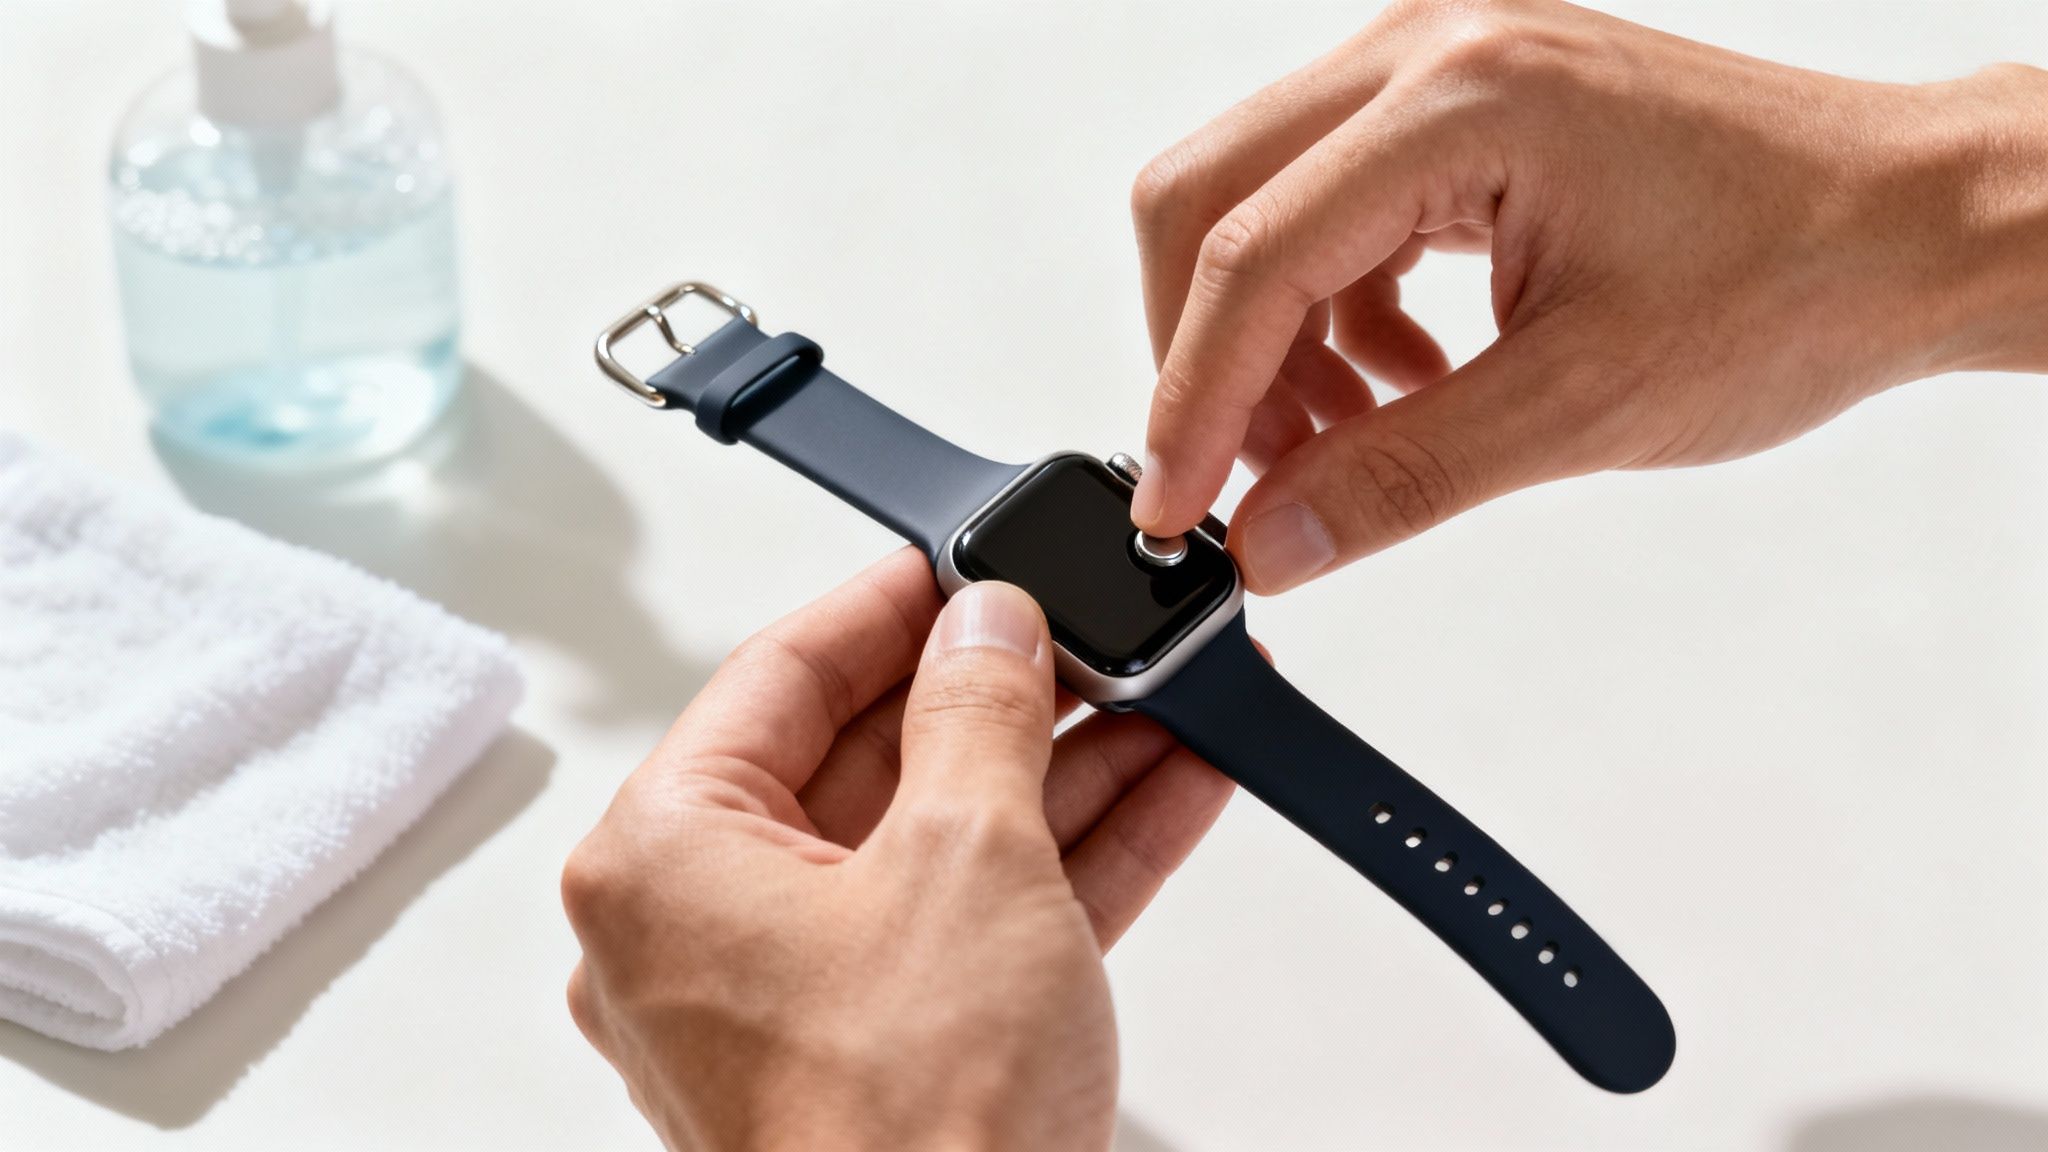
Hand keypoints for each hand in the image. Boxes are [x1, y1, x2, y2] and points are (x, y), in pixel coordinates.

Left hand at [562, 550, 1233, 1151]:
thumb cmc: (911, 1137)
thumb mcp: (968, 859)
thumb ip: (979, 710)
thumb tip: (989, 624)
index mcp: (667, 862)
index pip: (780, 674)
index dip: (893, 601)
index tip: (972, 556)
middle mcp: (709, 931)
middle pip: (871, 757)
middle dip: (1007, 693)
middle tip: (1096, 631)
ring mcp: (800, 1000)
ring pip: (941, 840)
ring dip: (1062, 772)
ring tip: (1164, 699)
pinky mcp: (887, 1055)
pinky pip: (977, 922)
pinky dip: (1068, 862)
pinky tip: (1166, 792)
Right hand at [1131, 0, 2047, 591]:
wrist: (1908, 224)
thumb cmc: (1795, 280)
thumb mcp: (1585, 405)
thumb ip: (1401, 475)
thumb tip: (1267, 541)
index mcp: (1461, 95)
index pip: (1250, 252)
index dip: (1193, 399)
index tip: (1174, 512)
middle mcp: (1427, 47)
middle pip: (1208, 198)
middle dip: (1206, 355)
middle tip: (1242, 480)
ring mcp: (1437, 64)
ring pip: (1257, 204)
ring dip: (1270, 341)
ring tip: (1344, 445)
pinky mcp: (1457, 106)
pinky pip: (1327, 208)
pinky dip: (1333, 315)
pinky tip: (1403, 386)